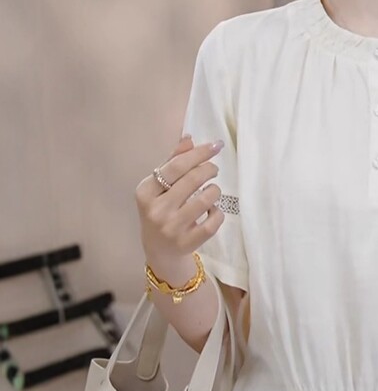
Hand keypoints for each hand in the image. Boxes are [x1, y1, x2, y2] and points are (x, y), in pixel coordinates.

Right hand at [135, 135, 226, 262]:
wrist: (160, 251)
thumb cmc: (161, 211)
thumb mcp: (159, 188)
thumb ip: (173, 162)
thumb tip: (189, 139)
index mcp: (145, 192)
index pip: (176, 166)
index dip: (199, 154)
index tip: (215, 146)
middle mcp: (157, 210)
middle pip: (192, 180)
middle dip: (209, 169)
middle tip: (214, 169)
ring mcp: (172, 228)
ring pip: (205, 200)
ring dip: (215, 190)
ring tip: (212, 190)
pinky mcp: (188, 242)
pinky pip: (213, 222)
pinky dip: (218, 212)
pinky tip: (212, 210)